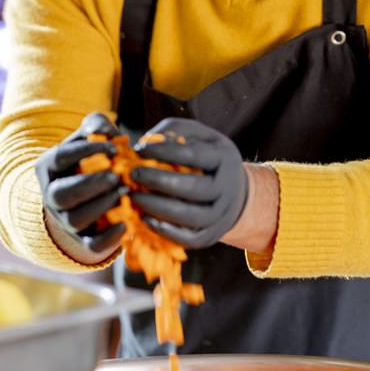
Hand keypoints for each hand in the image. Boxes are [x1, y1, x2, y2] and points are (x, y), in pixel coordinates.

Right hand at [35, 113, 125, 255]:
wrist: (91, 190)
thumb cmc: (93, 157)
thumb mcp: (91, 137)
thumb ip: (96, 126)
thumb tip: (104, 130)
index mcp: (49, 166)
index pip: (60, 157)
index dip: (86, 150)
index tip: (114, 147)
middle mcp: (52, 195)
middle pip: (62, 194)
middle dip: (89, 185)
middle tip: (116, 176)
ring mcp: (65, 219)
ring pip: (75, 220)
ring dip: (101, 207)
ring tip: (125, 193)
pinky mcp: (82, 239)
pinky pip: (91, 245)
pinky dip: (108, 239)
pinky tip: (126, 225)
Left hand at [130, 118, 248, 248]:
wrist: (235, 192)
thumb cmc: (207, 158)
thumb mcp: (199, 136)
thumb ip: (175, 131)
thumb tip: (146, 142)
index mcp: (224, 158)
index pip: (194, 155)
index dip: (164, 152)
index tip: (139, 149)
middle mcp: (227, 188)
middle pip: (194, 188)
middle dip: (159, 181)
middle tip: (133, 175)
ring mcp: (221, 215)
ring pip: (191, 216)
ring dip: (158, 207)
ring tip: (134, 197)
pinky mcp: (211, 235)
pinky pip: (189, 239)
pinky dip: (166, 231)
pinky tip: (145, 218)